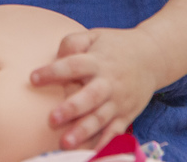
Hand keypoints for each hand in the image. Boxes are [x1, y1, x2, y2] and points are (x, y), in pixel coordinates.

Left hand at [30, 27, 162, 149]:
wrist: (152, 57)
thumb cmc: (115, 47)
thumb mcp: (94, 36)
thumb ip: (73, 43)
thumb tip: (57, 58)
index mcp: (97, 61)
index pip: (73, 65)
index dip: (53, 72)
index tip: (33, 78)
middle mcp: (108, 83)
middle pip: (89, 97)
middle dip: (71, 109)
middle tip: (52, 119)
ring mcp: (118, 101)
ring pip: (100, 118)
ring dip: (84, 132)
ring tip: (66, 143)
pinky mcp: (126, 115)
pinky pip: (115, 132)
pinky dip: (105, 144)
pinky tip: (91, 154)